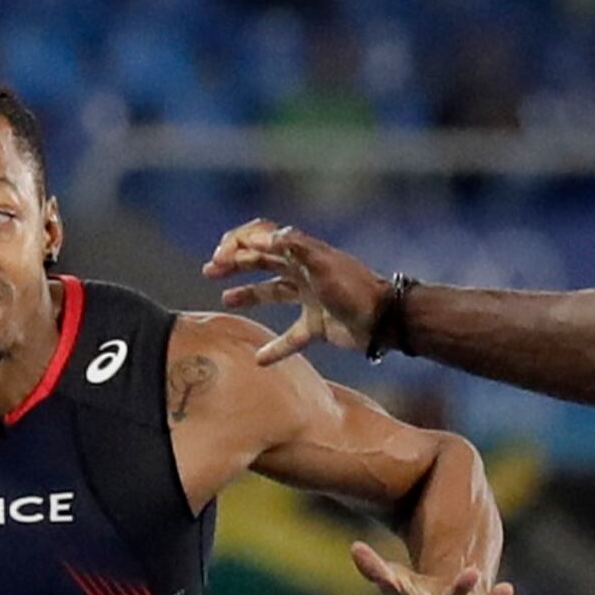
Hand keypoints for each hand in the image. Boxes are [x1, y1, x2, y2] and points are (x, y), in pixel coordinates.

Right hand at [204, 219, 388, 365]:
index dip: (239, 243)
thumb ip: (296, 248)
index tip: (221, 257)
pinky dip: (275, 348)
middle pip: (262, 262)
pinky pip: (290, 337)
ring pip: (271, 294)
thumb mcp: (323, 264)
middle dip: (234, 263)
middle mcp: (303, 273)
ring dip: (247, 294)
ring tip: (225, 300)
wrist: (384, 320)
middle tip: (210, 270)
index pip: (263, 238)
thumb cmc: (354, 289)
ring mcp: (309, 299)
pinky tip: (260, 359)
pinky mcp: (316, 325)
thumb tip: (265, 235)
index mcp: (302, 253)